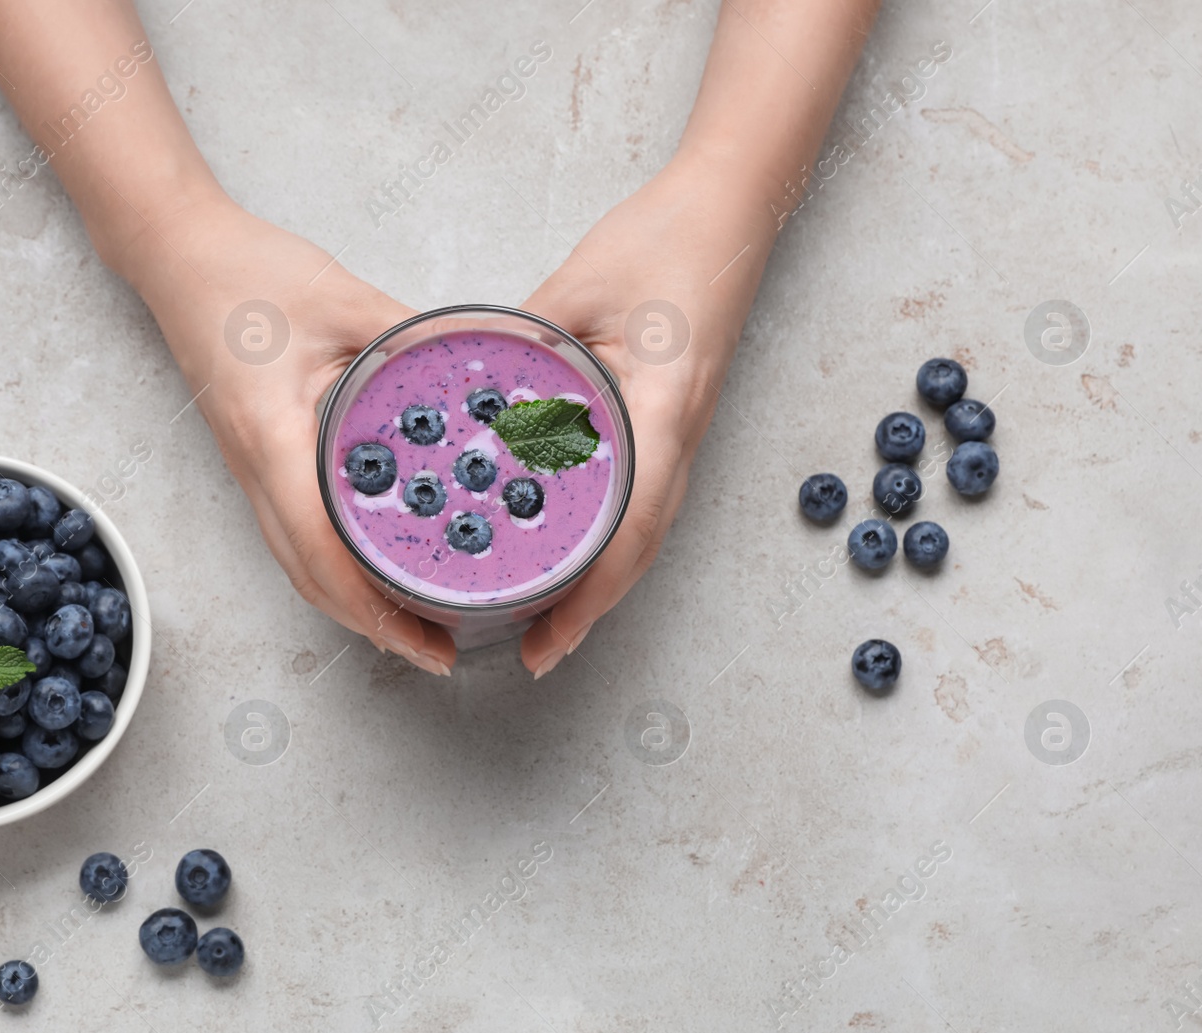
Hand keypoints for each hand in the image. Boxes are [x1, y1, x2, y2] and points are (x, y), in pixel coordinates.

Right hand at [119, 195, 457, 675]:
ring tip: (414, 630)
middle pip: (307, 577)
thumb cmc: (249, 274)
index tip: (422, 636)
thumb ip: (412, 340)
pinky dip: (334, 571)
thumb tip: (483, 374)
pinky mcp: (257, 461)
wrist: (179, 256)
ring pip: (296, 564)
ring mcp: (249, 471)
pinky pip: (293, 535)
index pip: (320, 547)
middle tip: (437, 652)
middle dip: (371, 626)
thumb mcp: (346, 298)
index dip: (371, 604)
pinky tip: (376, 572)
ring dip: (352, 606)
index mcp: (274, 437)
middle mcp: (255, 469)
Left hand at [518, 156, 772, 676]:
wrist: (731, 211)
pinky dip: (613, 539)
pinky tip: (576, 550)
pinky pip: (646, 498)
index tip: (548, 636)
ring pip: (648, 531)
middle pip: (644, 547)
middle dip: (593, 609)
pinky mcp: (675, 421)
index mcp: (663, 407)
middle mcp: (684, 434)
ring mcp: (685, 432)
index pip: (633, 522)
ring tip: (551, 622)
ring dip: (604, 583)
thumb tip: (470, 403)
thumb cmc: (663, 240)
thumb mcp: (576, 289)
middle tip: (537, 653)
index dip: (591, 591)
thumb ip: (524, 348)